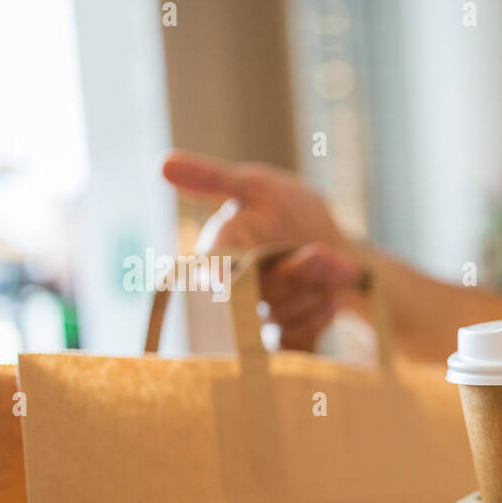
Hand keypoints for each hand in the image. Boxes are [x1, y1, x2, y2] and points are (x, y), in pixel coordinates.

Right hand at [162, 151, 367, 349]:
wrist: (331, 244)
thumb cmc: (285, 211)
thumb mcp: (255, 187)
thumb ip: (213, 179)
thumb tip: (163, 164)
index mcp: (219, 252)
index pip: (211, 268)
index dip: (217, 276)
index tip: (224, 281)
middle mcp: (234, 290)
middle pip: (257, 294)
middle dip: (295, 273)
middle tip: (324, 254)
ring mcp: (260, 316)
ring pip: (281, 316)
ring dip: (315, 290)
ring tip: (338, 265)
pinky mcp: (285, 336)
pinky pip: (298, 338)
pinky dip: (321, 315)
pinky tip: (333, 297)